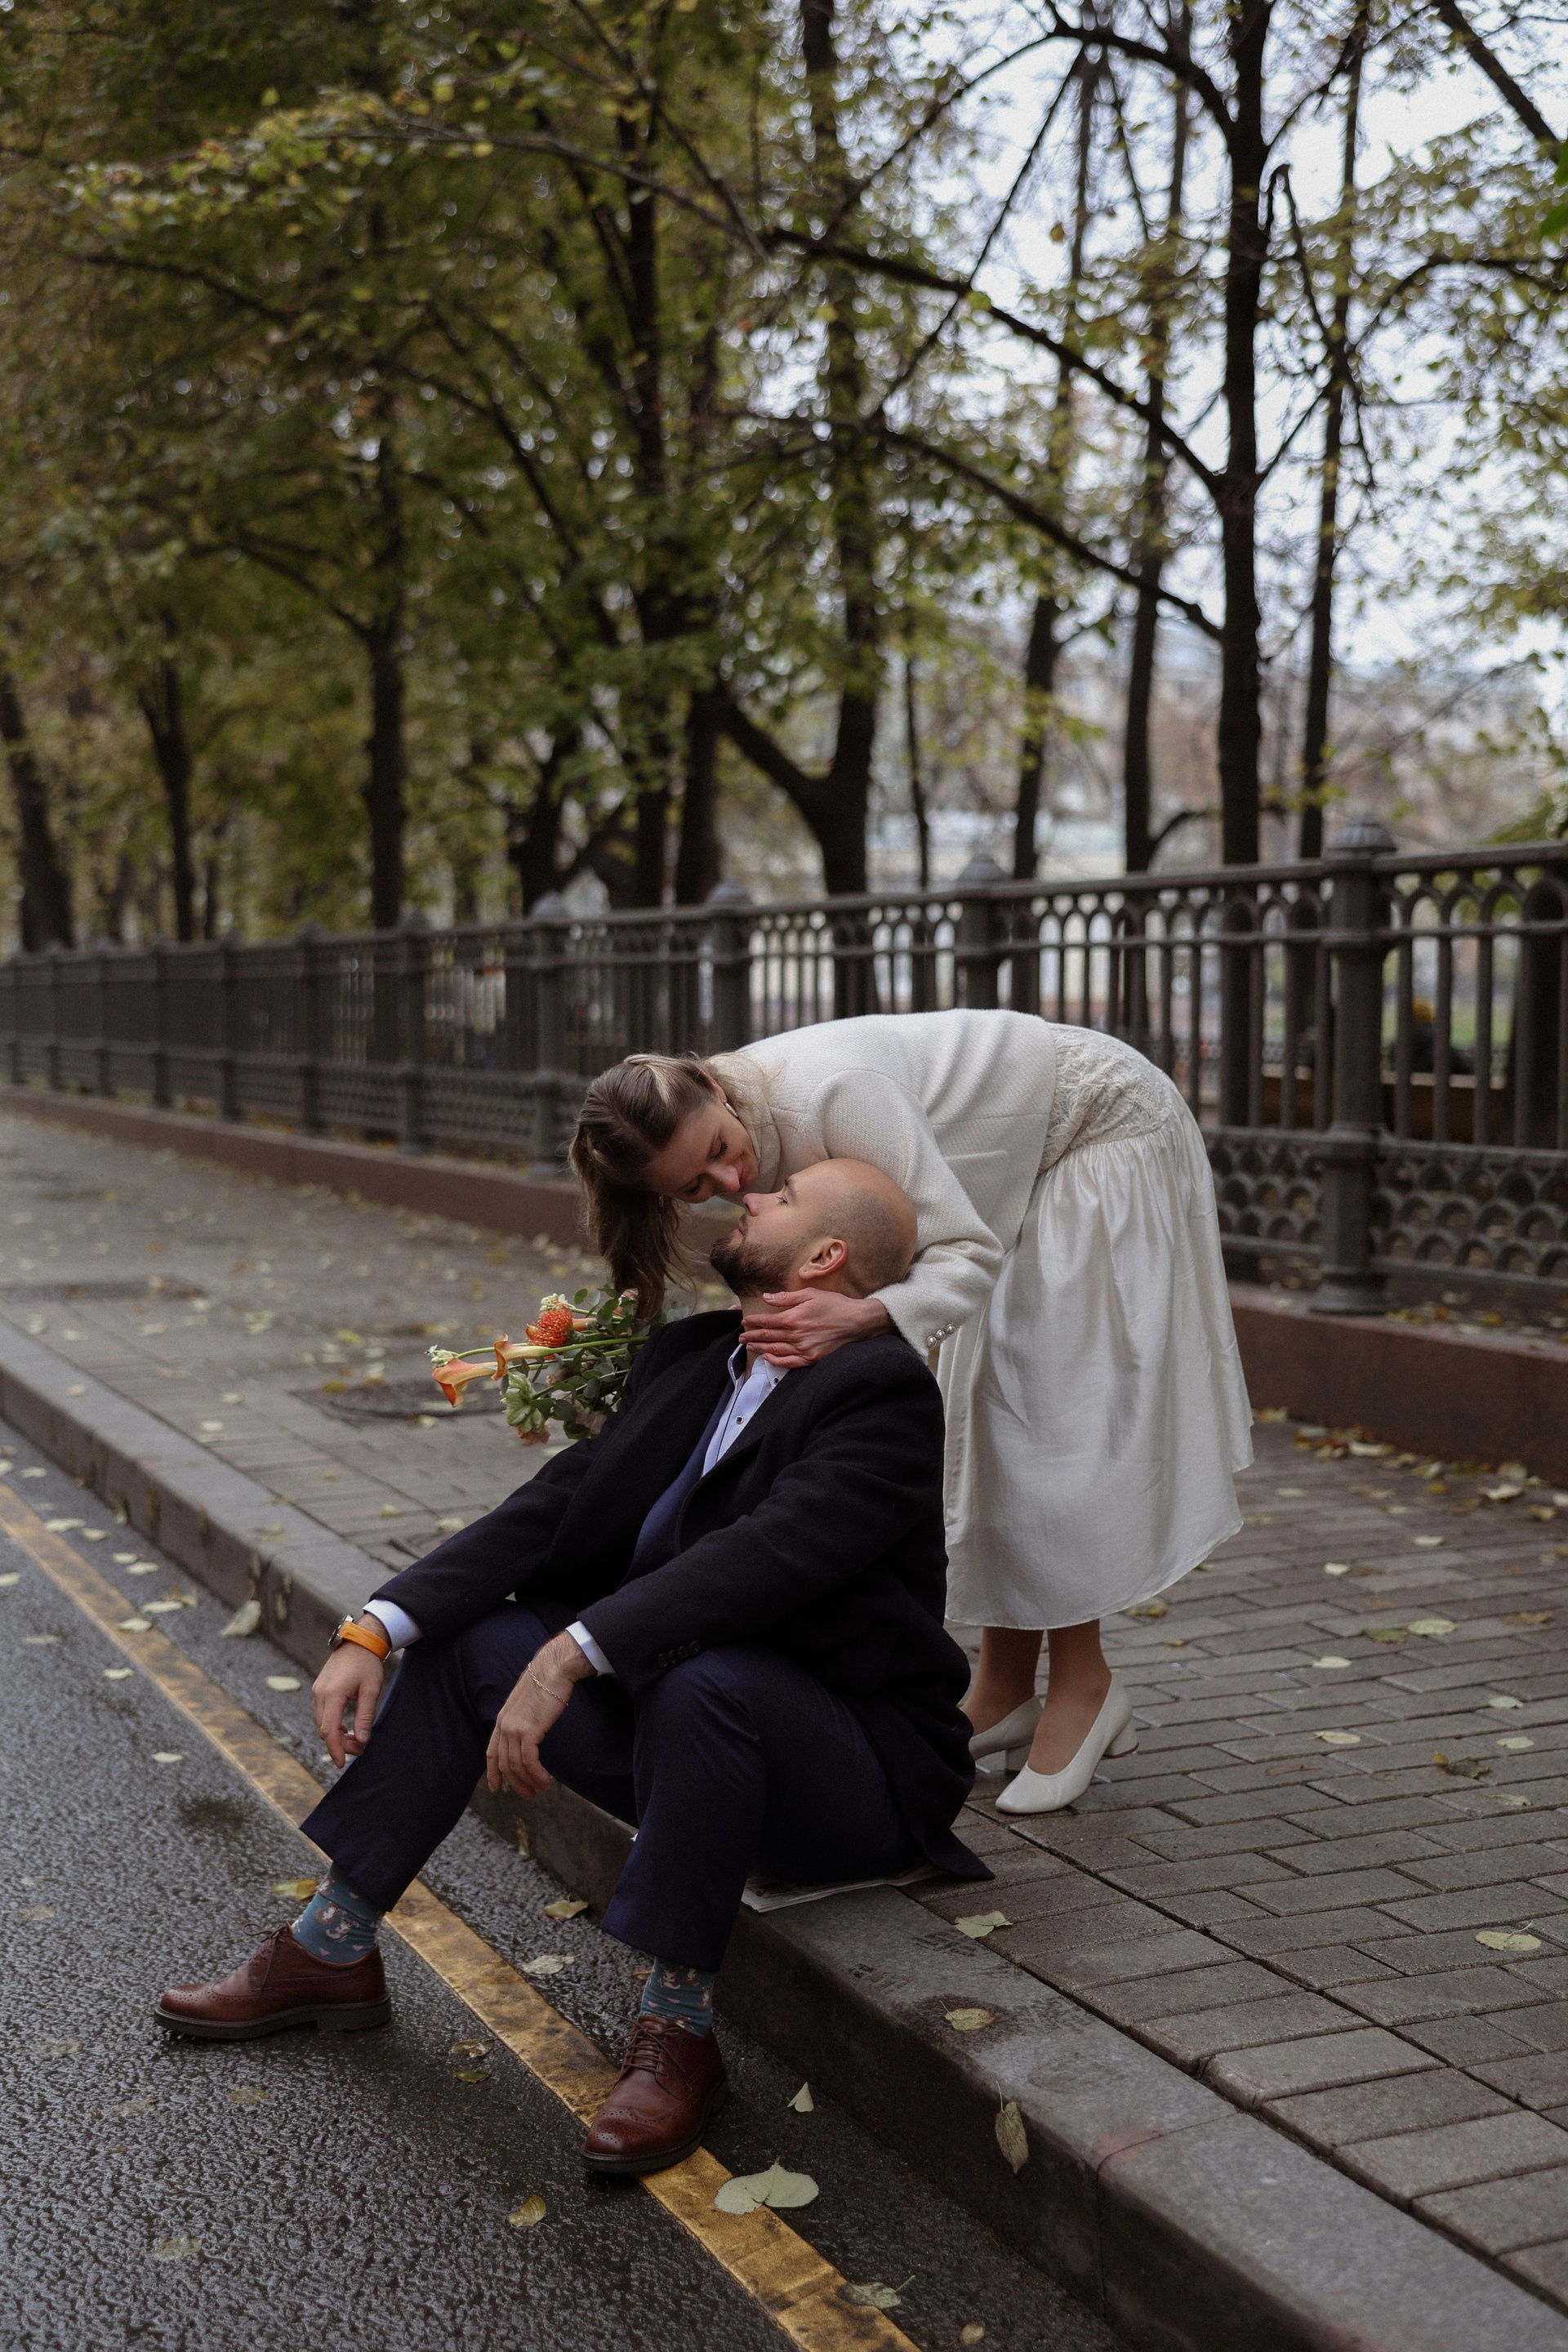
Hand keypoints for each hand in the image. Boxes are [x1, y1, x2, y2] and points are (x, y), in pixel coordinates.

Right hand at [313, 1641, 385, 1769]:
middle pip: (323, 1729)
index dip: (335, 1749)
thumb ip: (365, 1716)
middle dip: (339, 1744)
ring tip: (355, 1740)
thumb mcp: (371, 1690)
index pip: (329, 1729)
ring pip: (321, 1723)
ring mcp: (317, 1691)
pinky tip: (345, 1728)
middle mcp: (320, 1693)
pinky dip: (331, 1725)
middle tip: (359, 1749)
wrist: (358, 1641)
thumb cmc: (367, 1664)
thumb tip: (362, 1740)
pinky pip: (321, 1714)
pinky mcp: (319, 1689)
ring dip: (335, 1735)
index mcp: (333, 1693)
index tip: (341, 1764)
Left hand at [486, 1634, 593, 1798]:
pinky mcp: (528, 1731)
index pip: (492, 1752)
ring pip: (517, 1766)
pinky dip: (537, 1775)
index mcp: (502, 1720)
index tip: (496, 1788)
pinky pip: (529, 1761)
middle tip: (528, 1795)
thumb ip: (523, 1719)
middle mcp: (504, 1726)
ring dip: (530, 1781)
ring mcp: (514, 1728)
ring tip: (542, 1789)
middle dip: (516, 1783)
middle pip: (505, 1764)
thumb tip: (530, 1733)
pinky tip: (546, 1781)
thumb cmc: (546, 1684)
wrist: (553, 1670)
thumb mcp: (527, 1704)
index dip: (493, 1772)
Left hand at [740, 1288, 890, 1367]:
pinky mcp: (812, 1358)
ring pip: (775, 1350)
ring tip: (749, 1346)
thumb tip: (766, 1297)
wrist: (857, 1322)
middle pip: (767, 1337)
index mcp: (793, 1318)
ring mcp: (803, 1349)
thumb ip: (786, 1297)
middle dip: (752, 1336)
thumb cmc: (835, 1305)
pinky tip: (768, 1358)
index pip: (766, 1321)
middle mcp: (795, 1335)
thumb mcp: (810, 1294)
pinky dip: (776, 1361)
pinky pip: (789, 1363)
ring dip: (759, 1348)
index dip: (753, 1322)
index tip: (745, 1322)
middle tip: (741, 1337)